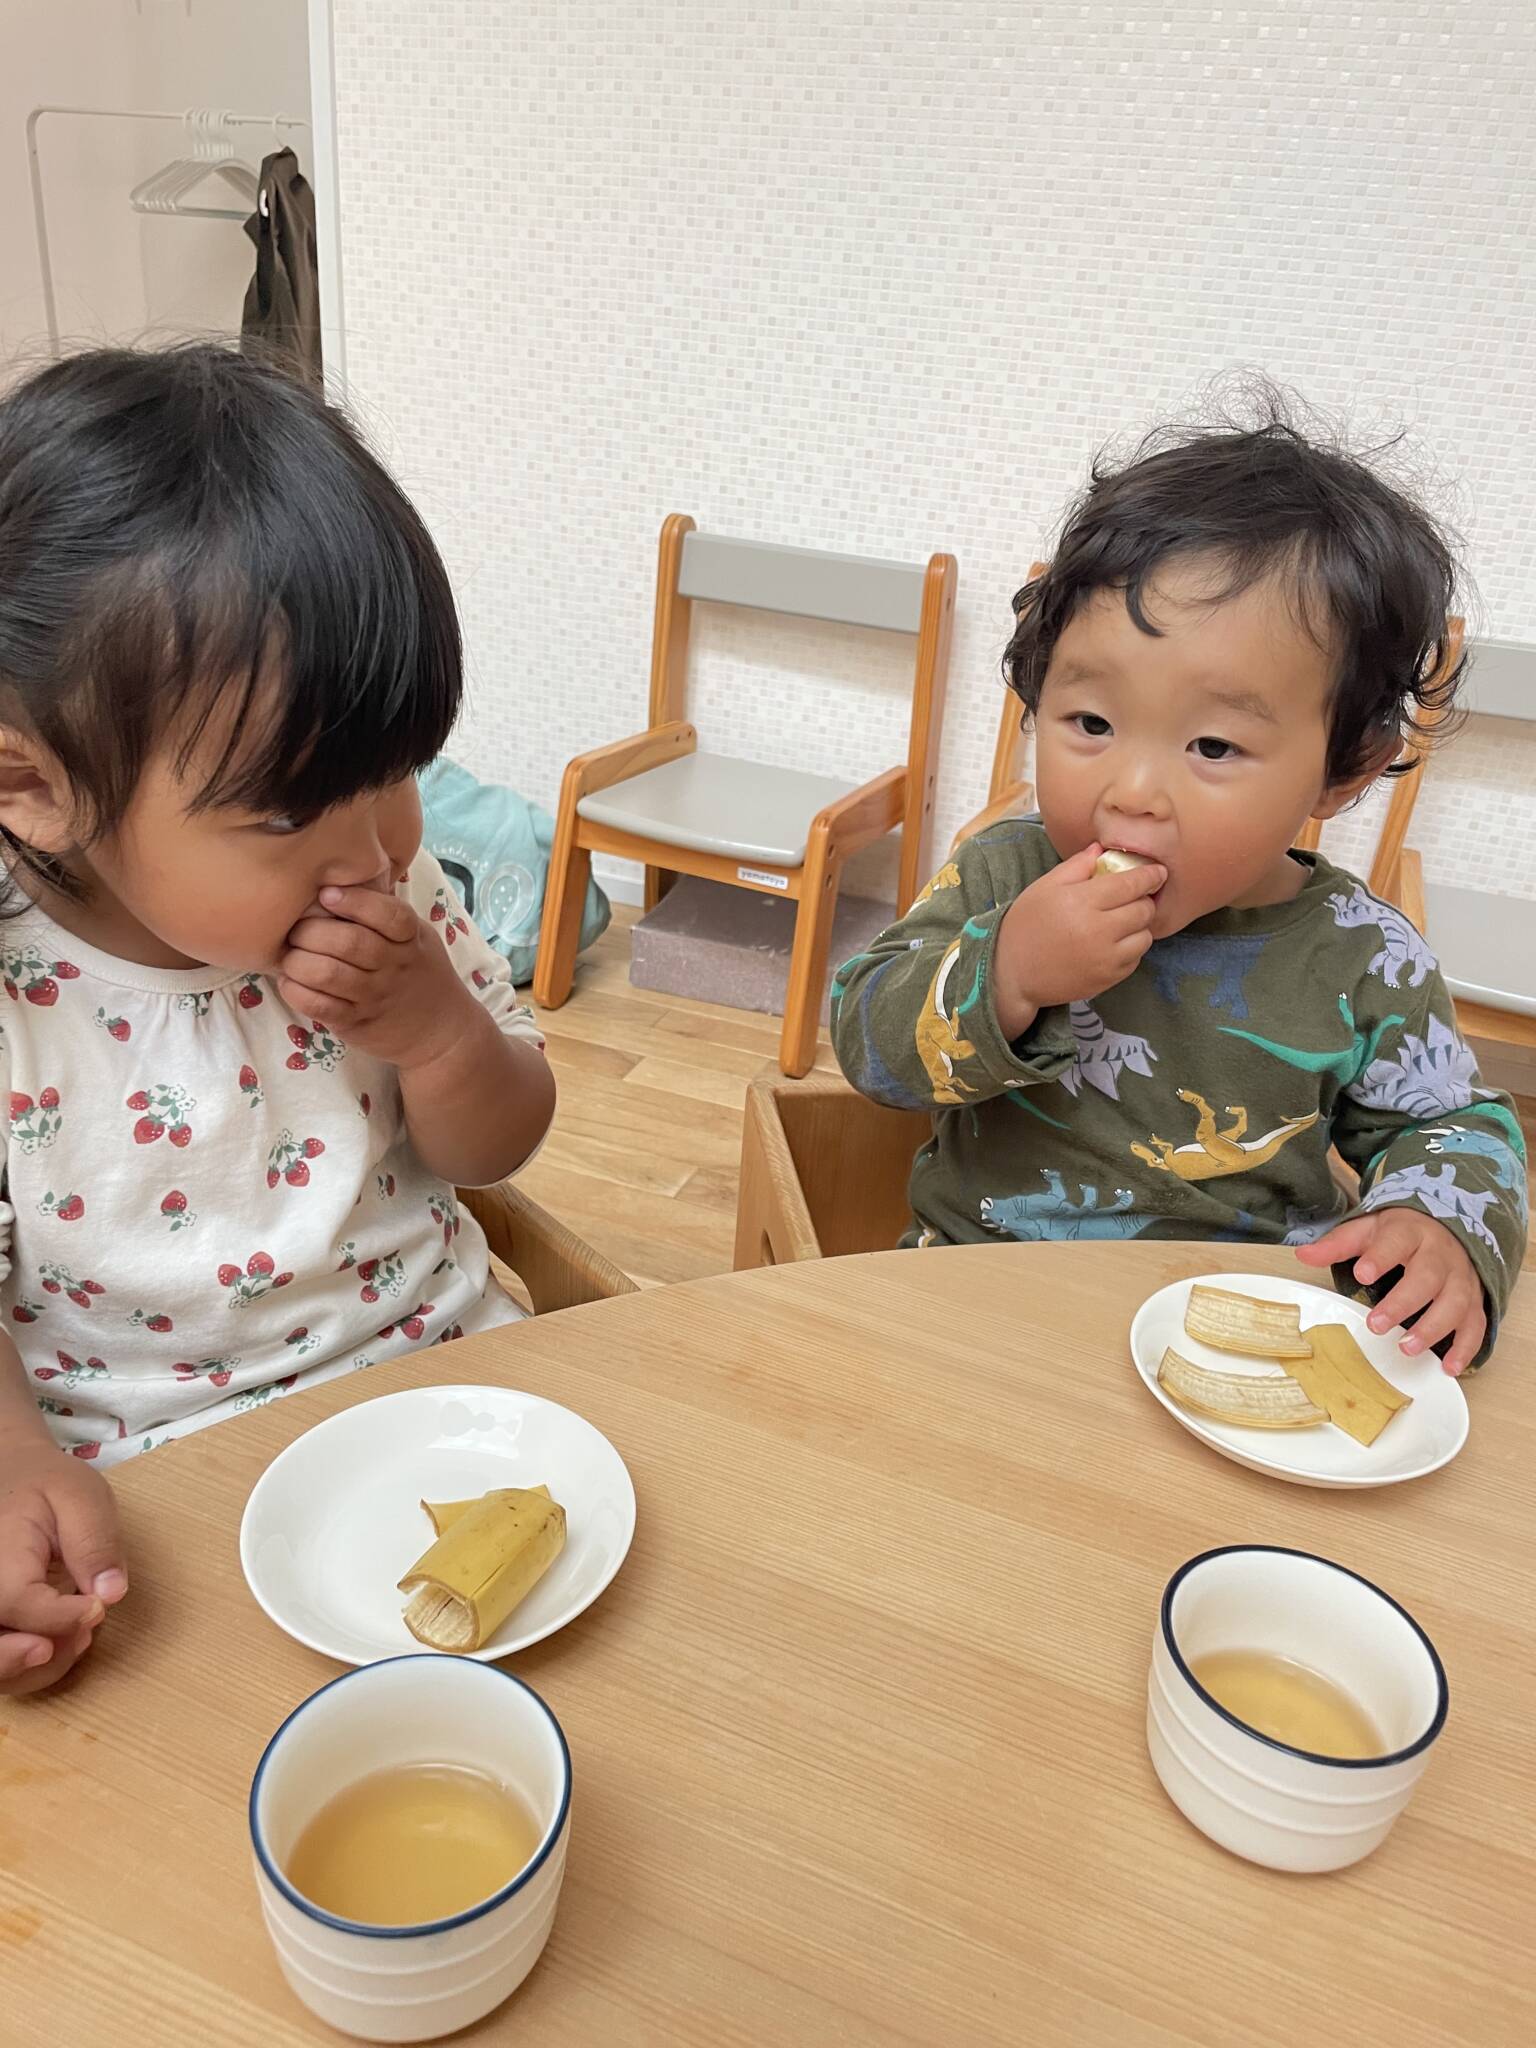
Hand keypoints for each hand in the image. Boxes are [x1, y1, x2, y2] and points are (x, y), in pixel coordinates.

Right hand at [0, 1441, 126, 1695]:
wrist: (7, 1477)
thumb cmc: (45, 1485)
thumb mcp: (80, 1496)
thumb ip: (94, 1543)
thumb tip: (111, 1594)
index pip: (17, 1602)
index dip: (61, 1617)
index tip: (97, 1607)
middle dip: (33, 1658)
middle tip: (80, 1638)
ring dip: (34, 1669)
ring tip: (77, 1637)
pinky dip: (26, 1667)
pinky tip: (59, 1643)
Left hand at [279, 886, 475, 1072]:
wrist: (441, 1030)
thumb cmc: (419, 973)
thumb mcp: (417, 938)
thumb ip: (386, 916)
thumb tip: (338, 880)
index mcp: (410, 939)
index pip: (389, 915)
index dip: (354, 901)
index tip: (326, 893)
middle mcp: (395, 966)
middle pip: (349, 942)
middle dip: (310, 931)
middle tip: (295, 930)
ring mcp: (376, 997)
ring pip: (328, 973)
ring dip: (298, 961)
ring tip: (289, 956)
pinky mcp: (358, 1024)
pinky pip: (320, 1007)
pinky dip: (297, 992)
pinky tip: (291, 983)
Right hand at [992, 843, 1165, 1038]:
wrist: (1011, 973)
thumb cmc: (1026, 925)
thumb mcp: (1044, 887)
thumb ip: (1076, 866)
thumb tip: (1101, 849)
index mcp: (1082, 902)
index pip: (1131, 884)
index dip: (1150, 876)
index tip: (1158, 872)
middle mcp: (1099, 930)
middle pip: (1144, 909)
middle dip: (1145, 900)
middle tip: (1135, 897)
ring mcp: (1106, 958)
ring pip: (1145, 936)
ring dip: (1140, 926)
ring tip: (1123, 922)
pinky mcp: (1108, 979)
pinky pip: (1135, 959)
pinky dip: (1130, 948)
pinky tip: (1113, 943)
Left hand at [1295, 1210, 1486, 1375]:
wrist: (1448, 1226)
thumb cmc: (1401, 1234)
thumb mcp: (1368, 1230)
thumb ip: (1338, 1244)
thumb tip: (1303, 1254)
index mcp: (1411, 1232)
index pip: (1397, 1241)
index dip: (1381, 1257)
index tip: (1362, 1273)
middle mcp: (1441, 1255)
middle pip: (1427, 1277)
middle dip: (1403, 1302)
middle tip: (1376, 1325)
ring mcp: (1461, 1279)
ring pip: (1455, 1303)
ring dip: (1433, 1328)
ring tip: (1407, 1348)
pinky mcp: (1474, 1302)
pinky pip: (1476, 1325)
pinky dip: (1466, 1348)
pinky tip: (1449, 1367)